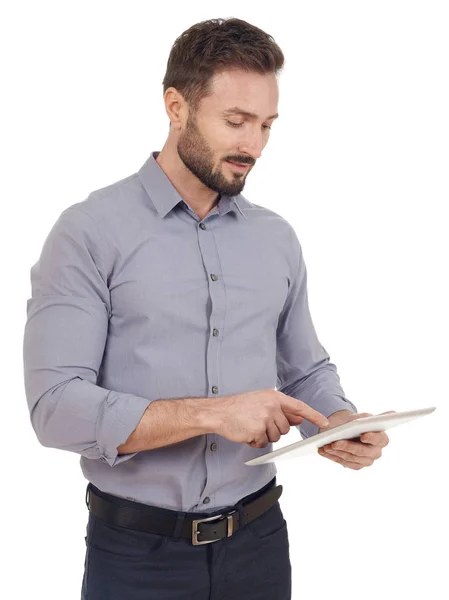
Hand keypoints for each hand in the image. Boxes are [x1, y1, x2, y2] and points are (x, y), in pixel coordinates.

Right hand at [214, 389, 329, 447]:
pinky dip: (255, 442)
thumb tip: (298, 418)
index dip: (314, 415)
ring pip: (276, 437)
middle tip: (257, 422)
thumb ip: (280, 410)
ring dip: (264, 436)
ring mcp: (265, 418)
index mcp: (274, 397)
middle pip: (285, 428)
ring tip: (250, 426)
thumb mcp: (262, 402)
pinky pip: (263, 443)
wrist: (218, 412)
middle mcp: (271, 406)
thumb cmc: (238, 407)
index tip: (325, 423)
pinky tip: (245, 432)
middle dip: (274, 430)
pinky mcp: (257, 430)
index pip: (299, 407)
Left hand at [316, 409, 394, 469]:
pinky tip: (323, 450)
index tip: (363, 435)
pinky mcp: (355, 465)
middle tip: (334, 442)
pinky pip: (343, 462)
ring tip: (325, 445)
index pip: (379, 439)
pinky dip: (332, 456)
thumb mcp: (362, 417)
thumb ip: (374, 418)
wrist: (343, 430)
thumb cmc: (355, 423)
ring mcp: (366, 461)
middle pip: (362, 452)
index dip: (372, 438)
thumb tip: (393, 412)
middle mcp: (376, 452)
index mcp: (381, 439)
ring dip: (337, 452)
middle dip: (347, 447)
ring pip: (351, 458)